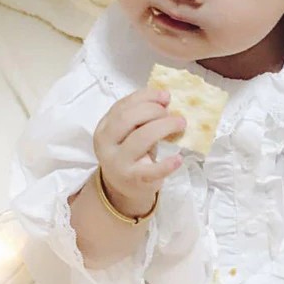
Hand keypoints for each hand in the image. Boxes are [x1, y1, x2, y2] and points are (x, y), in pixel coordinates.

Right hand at [93, 88, 185, 216]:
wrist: (124, 188)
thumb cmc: (131, 154)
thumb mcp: (129, 133)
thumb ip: (140, 117)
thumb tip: (165, 99)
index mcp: (104, 128)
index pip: (122, 106)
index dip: (145, 97)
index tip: (165, 96)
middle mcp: (106, 144)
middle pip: (127, 119)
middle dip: (153, 110)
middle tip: (171, 113)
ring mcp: (118, 163)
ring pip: (140, 138)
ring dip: (164, 127)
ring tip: (180, 124)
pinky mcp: (134, 180)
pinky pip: (152, 170)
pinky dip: (167, 164)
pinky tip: (178, 158)